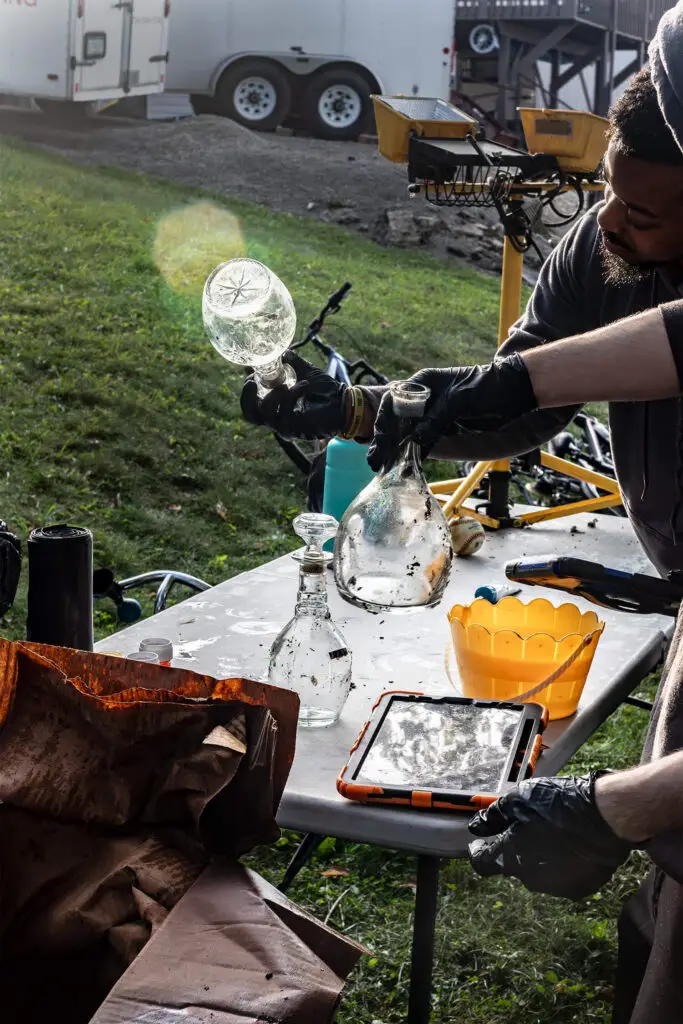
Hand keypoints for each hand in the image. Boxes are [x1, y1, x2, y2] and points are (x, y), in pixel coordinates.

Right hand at [240, 351, 347, 440]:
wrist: (344, 402)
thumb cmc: (325, 390)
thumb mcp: (304, 371)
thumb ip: (291, 362)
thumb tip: (280, 351)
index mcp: (275, 408)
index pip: (251, 407)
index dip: (246, 393)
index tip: (250, 375)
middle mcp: (277, 419)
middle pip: (251, 416)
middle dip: (248, 398)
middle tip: (253, 382)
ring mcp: (287, 426)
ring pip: (267, 415)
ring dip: (275, 395)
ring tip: (287, 383)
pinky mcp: (297, 430)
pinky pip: (286, 414)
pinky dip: (292, 396)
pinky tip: (304, 385)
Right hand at [367, 354, 536, 471]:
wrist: (516, 393)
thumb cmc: (488, 387)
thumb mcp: (460, 400)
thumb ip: (436, 419)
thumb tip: (415, 439)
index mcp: (424, 383)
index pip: (395, 401)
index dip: (384, 422)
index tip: (381, 440)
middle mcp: (424, 398)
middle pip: (398, 420)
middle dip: (385, 440)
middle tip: (376, 461)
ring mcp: (434, 415)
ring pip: (408, 434)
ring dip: (396, 450)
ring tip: (384, 467)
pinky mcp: (444, 429)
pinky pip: (425, 442)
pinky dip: (415, 455)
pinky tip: (406, 467)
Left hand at [468, 773, 633, 899]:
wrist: (605, 818)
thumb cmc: (558, 804)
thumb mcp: (517, 800)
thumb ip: (494, 816)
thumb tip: (477, 827)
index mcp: (511, 858)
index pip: (482, 864)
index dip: (478, 852)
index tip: (479, 844)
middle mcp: (530, 880)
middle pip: (514, 866)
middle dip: (516, 849)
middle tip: (528, 827)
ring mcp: (556, 888)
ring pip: (539, 873)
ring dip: (540, 857)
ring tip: (555, 833)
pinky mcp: (580, 889)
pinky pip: (564, 877)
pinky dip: (563, 864)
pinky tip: (573, 845)